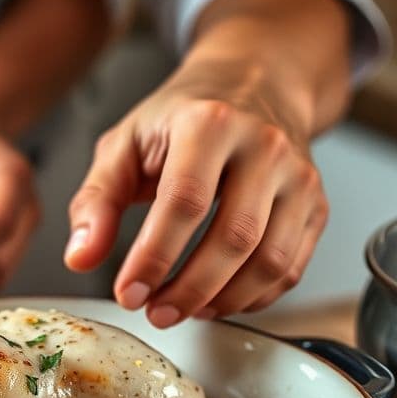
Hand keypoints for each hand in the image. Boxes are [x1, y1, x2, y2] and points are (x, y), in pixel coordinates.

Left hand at [64, 59, 328, 324]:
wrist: (253, 84)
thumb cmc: (181, 119)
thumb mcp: (124, 145)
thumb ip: (96, 202)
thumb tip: (80, 257)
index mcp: (209, 123)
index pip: (184, 203)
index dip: (154, 258)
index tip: (128, 294)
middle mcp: (264, 146)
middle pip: (234, 239)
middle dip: (189, 290)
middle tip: (155, 313)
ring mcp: (299, 176)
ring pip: (271, 261)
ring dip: (223, 300)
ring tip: (183, 309)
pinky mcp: (316, 204)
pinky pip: (291, 268)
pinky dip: (253, 298)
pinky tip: (217, 299)